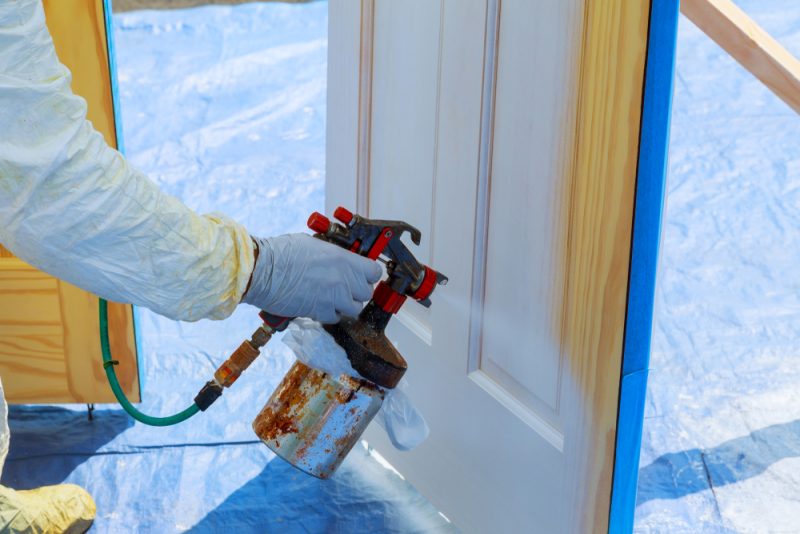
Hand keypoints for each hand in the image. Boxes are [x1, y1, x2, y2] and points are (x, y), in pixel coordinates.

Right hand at [243, 233, 381, 322]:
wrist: (263, 271)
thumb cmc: (282, 253)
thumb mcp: (314, 244)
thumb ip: (334, 255)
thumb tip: (341, 259)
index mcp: (343, 259)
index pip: (374, 272)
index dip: (369, 274)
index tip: (363, 275)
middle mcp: (343, 279)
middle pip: (366, 293)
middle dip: (357, 291)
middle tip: (345, 287)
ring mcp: (333, 298)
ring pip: (354, 309)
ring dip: (345, 305)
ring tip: (332, 298)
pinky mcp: (320, 312)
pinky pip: (336, 318)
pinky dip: (330, 314)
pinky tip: (319, 305)